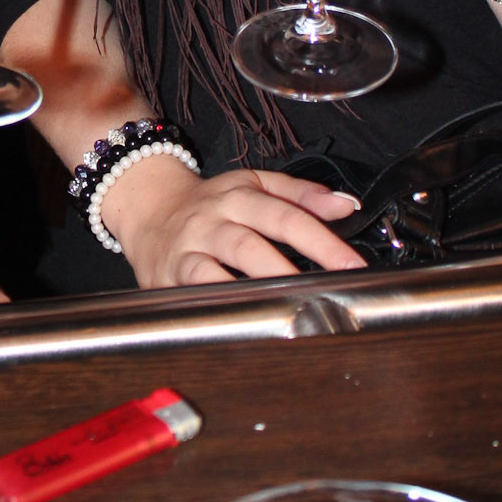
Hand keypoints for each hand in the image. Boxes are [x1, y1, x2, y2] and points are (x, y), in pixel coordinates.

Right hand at [102, 154, 365, 286]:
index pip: (285, 216)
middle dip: (290, 269)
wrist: (148, 209)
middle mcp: (212, 220)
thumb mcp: (253, 185)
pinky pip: (192, 290)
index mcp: (239, 196)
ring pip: (216, 269)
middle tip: (327, 292)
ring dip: (252, 287)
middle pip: (251, 243)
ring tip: (287, 308)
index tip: (353, 264)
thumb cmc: (211, 204)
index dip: (321, 241)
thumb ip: (301, 194)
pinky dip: (215, 302)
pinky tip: (242, 317)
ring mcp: (187, 249)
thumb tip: (347, 205)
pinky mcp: (167, 276)